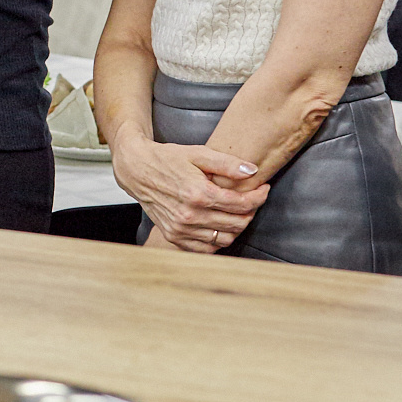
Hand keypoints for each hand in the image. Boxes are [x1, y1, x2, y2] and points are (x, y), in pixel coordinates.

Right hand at [108, 124, 268, 253]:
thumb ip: (227, 164)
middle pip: (237, 223)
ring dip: (237, 227)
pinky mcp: (174, 236)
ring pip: (225, 238)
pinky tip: (220, 225)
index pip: (242, 204)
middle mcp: (190, 215)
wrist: (137, 171)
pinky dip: (218, 239)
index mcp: (199, 193)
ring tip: (237, 212)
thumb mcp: (198, 153)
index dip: (259, 197)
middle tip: (252, 199)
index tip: (263, 189)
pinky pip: (206, 248)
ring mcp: (181, 228)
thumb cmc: (167, 159)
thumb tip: (252, 171)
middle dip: (251, 211)